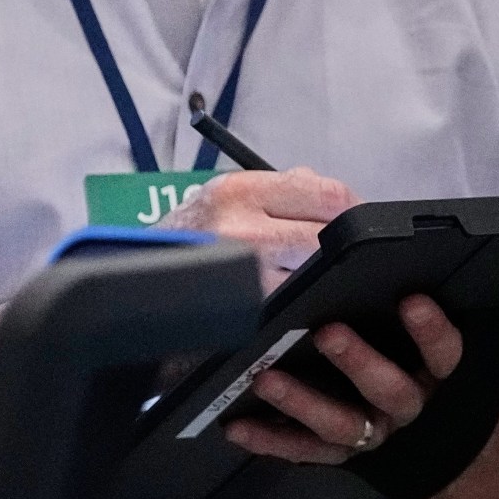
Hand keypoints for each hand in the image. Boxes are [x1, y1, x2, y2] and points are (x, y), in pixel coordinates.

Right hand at [161, 166, 357, 291]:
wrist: (139, 275)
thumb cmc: (189, 233)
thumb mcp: (229, 194)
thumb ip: (284, 188)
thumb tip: (335, 197)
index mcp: (241, 190)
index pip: (327, 194)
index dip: (354, 207)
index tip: (359, 217)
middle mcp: (241, 229)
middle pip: (326, 235)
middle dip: (337, 243)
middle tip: (338, 250)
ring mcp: (241, 274)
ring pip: (311, 271)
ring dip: (317, 271)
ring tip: (305, 269)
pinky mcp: (241, 310)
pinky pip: (290, 299)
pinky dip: (298, 295)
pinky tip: (290, 291)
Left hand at [224, 293, 463, 463]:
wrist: (384, 409)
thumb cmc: (387, 341)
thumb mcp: (393, 318)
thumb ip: (382, 294)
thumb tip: (350, 232)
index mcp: (427, 369)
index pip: (443, 353)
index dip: (431, 331)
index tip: (410, 300)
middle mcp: (403, 403)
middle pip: (392, 391)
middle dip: (360, 362)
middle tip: (327, 332)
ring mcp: (370, 432)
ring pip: (344, 426)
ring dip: (305, 403)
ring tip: (268, 379)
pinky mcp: (334, 452)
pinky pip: (303, 452)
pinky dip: (270, 439)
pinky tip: (240, 425)